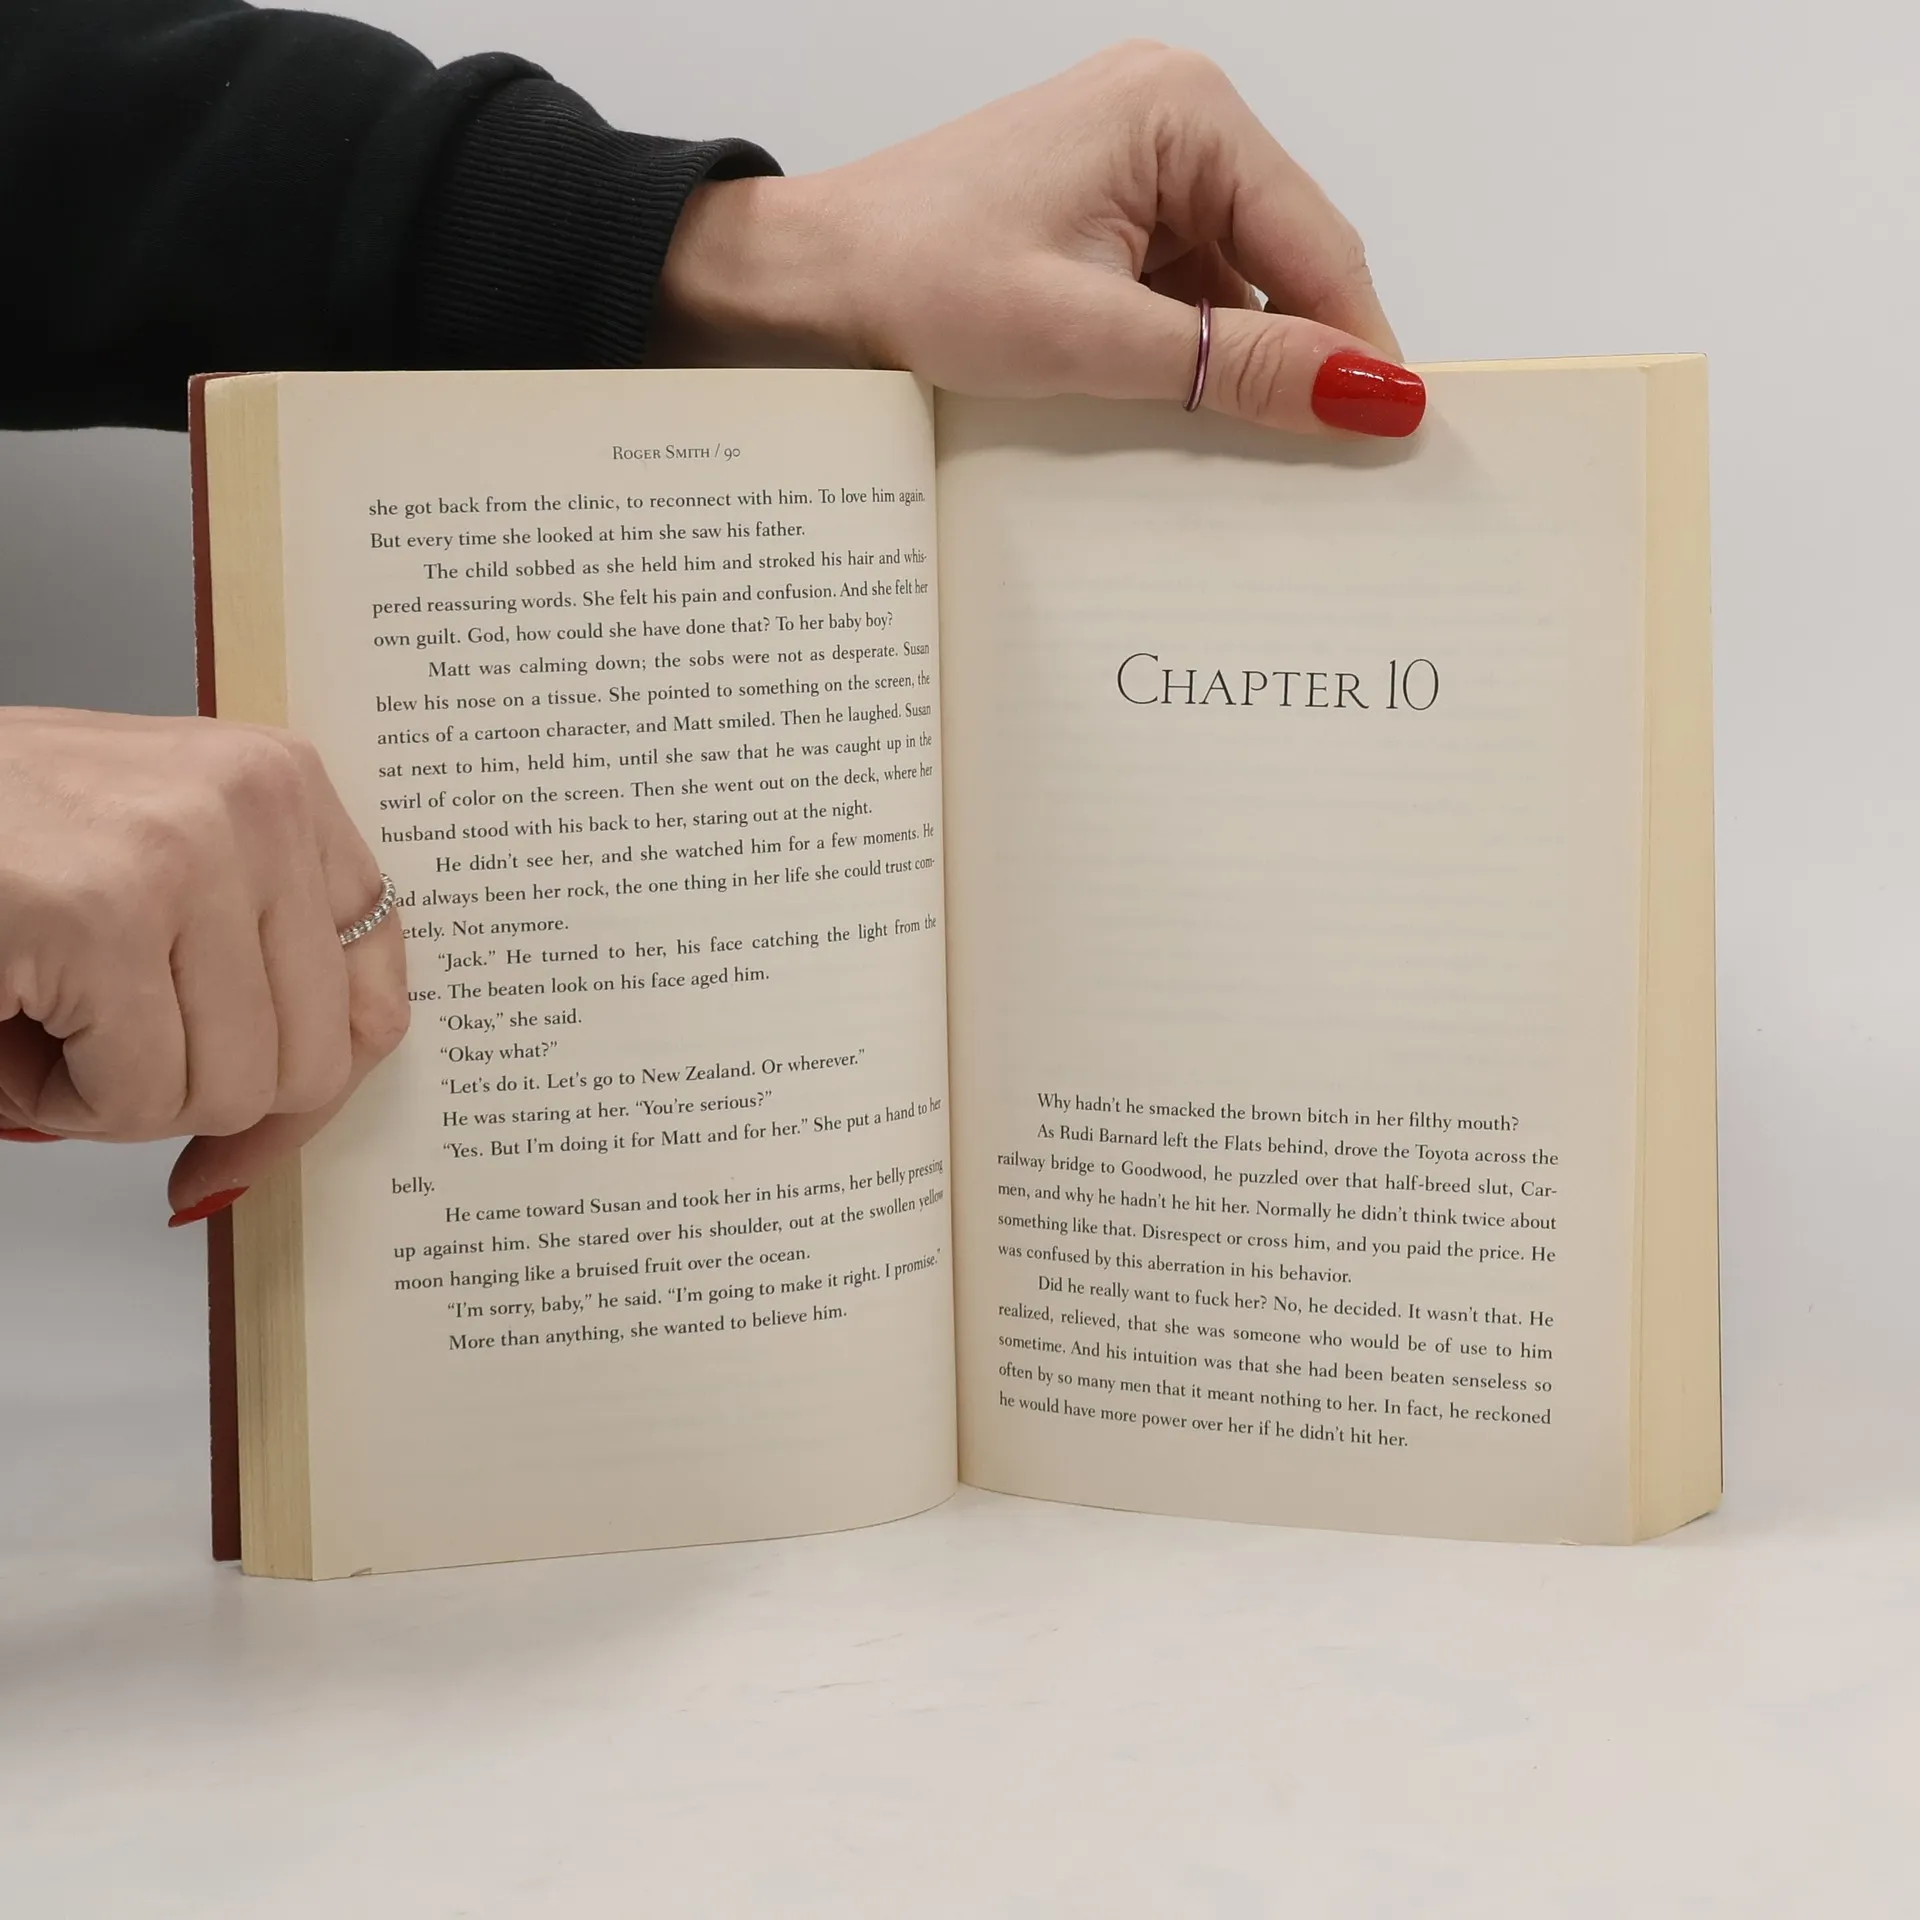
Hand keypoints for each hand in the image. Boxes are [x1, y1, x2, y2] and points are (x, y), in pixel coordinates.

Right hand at [0, 709, 407, 1221]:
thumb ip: (249, 967)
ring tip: (47, 1014)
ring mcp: (186, 851)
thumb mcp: (159, 873)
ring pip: (229, 1089)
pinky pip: (140, 1095)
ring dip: (119, 1098)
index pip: (377, 986)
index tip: (253, 1132)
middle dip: (197, 1097)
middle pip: (312, 1062)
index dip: (318, 1089)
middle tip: (102, 1045)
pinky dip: (61, 1100)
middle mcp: (255, 803)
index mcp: (282, 785)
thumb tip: (289, 1129)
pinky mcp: (103, 912)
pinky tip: (12, 1020)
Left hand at [658, 41, 1421, 436]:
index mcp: (1183, 113)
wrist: (802, 283)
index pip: (1317, 242)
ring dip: (1240, 369)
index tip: (1392, 438)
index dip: (1359, 345)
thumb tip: (1372, 393)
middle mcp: (1174, 121)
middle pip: (1286, 261)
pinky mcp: (1107, 217)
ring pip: (1238, 287)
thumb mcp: (1091, 337)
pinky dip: (1190, 361)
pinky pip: (1185, 295)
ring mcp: (1139, 169)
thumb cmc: (914, 280)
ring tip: (1244, 458)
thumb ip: (1237, 366)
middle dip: (1302, 358)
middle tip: (1329, 469)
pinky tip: (1178, 420)